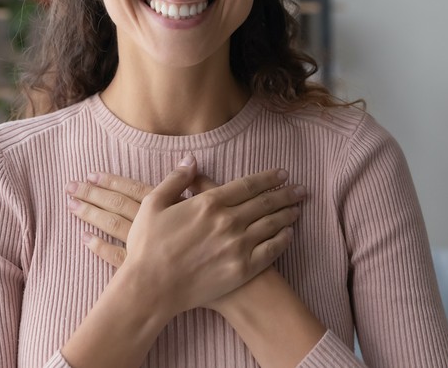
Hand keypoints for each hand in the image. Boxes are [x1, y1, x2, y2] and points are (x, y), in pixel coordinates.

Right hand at [65, 156, 304, 312]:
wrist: (151, 288)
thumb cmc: (147, 246)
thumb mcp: (153, 204)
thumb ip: (175, 179)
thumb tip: (191, 159)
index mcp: (209, 203)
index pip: (247, 185)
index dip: (268, 178)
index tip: (282, 174)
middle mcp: (228, 221)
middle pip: (265, 203)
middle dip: (285, 193)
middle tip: (300, 189)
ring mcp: (238, 246)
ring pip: (271, 225)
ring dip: (287, 214)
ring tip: (298, 208)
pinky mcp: (242, 269)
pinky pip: (270, 251)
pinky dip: (283, 240)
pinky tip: (289, 234)